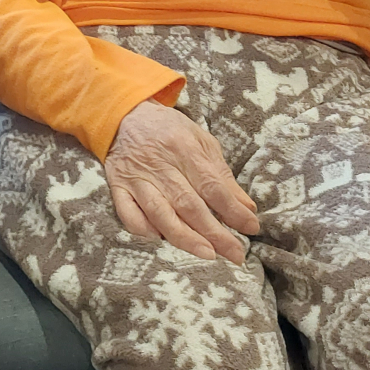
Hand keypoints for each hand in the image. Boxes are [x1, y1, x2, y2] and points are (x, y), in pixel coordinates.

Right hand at [104, 100, 260, 262]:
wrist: (126, 115)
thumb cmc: (169, 130)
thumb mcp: (201, 141)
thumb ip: (222, 175)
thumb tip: (247, 208)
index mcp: (183, 148)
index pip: (212, 186)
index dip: (233, 210)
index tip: (251, 227)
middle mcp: (159, 164)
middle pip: (188, 204)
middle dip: (215, 233)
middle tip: (236, 254)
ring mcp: (136, 177)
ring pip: (160, 213)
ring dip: (184, 237)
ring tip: (207, 254)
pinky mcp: (118, 186)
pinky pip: (128, 213)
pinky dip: (143, 229)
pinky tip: (160, 239)